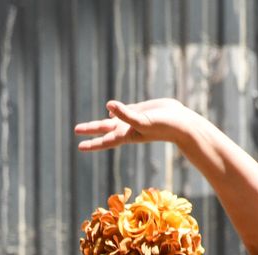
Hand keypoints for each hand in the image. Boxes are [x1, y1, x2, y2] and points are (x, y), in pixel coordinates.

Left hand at [73, 98, 198, 151]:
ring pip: (112, 120)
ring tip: (90, 125)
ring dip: (101, 123)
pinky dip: (115, 110)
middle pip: (104, 129)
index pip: (104, 140)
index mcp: (126, 134)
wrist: (181, 123)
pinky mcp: (140, 110)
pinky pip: (124, 110)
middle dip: (90, 130)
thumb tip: (108, 105)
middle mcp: (127, 128)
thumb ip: (125, 114)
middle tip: (76, 130)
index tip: (78, 146)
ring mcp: (133, 119)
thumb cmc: (163, 125)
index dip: (91, 143)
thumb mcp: (142, 120)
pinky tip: (110, 108)